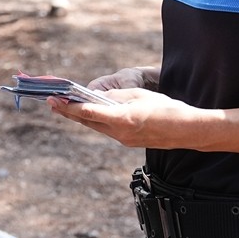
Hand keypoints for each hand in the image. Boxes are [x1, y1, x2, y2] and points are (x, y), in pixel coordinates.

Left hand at [47, 87, 200, 150]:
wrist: (186, 130)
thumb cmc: (166, 109)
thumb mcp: (138, 95)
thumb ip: (116, 96)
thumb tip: (98, 96)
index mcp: (122, 120)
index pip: (88, 112)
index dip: (68, 107)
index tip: (54, 100)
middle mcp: (120, 133)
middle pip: (87, 122)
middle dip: (68, 112)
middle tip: (52, 102)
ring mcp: (124, 140)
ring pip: (96, 127)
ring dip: (80, 117)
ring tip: (65, 107)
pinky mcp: (128, 141)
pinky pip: (106, 130)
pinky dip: (95, 121)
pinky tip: (89, 115)